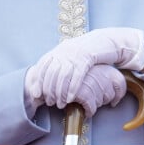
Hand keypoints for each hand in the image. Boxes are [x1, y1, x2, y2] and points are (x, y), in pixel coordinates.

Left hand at [24, 27, 143, 109]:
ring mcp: (76, 54)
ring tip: (60, 104)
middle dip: (49, 90)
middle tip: (50, 102)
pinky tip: (70, 98)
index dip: (38, 81)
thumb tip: (48, 78)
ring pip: (63, 76)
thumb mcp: (72, 54)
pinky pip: (77, 75)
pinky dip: (72, 88)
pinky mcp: (88, 58)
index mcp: (59, 49)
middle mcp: (65, 51)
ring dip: (60, 92)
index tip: (36, 94)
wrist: (106, 40)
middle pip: (52, 73)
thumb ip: (60, 62)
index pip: (43, 66)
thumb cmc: (88, 51)